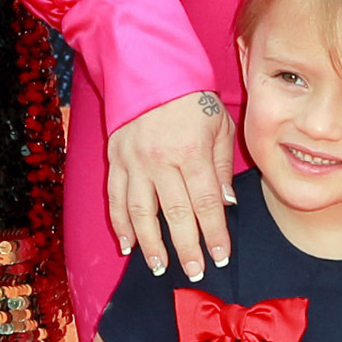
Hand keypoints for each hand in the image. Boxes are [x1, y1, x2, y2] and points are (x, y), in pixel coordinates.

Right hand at [108, 92, 235, 279]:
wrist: (149, 69)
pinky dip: (120, 224)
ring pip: (141, 212)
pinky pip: (116, 198)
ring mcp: (134, 161)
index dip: (215, 233)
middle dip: (186, 247)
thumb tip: (225, 203)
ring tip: (160, 267)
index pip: (206, 203)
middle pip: (176, 213)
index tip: (221, 256)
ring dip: (151, 244)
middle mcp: (160, 160)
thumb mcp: (219, 125)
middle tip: (195, 272)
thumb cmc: (191, 98)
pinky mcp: (116, 159)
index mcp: (191, 151)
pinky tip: (128, 245)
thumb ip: (221, 165)